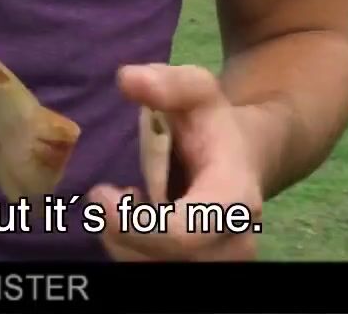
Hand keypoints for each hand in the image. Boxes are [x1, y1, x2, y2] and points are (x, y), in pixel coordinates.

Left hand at [87, 64, 263, 260]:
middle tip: (106, 194)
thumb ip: (168, 83)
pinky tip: (131, 216)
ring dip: (122, 239)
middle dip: (123, 231)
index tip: (101, 195)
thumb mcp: (198, 90)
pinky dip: (127, 246)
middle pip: (164, 260)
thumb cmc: (214, 123)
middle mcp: (233, 241)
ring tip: (125, 198)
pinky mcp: (195, 265)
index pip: (184, 232)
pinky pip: (148, 269)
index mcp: (234, 198)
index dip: (136, 225)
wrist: (246, 156)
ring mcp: (217, 260)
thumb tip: (128, 79)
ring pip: (151, 269)